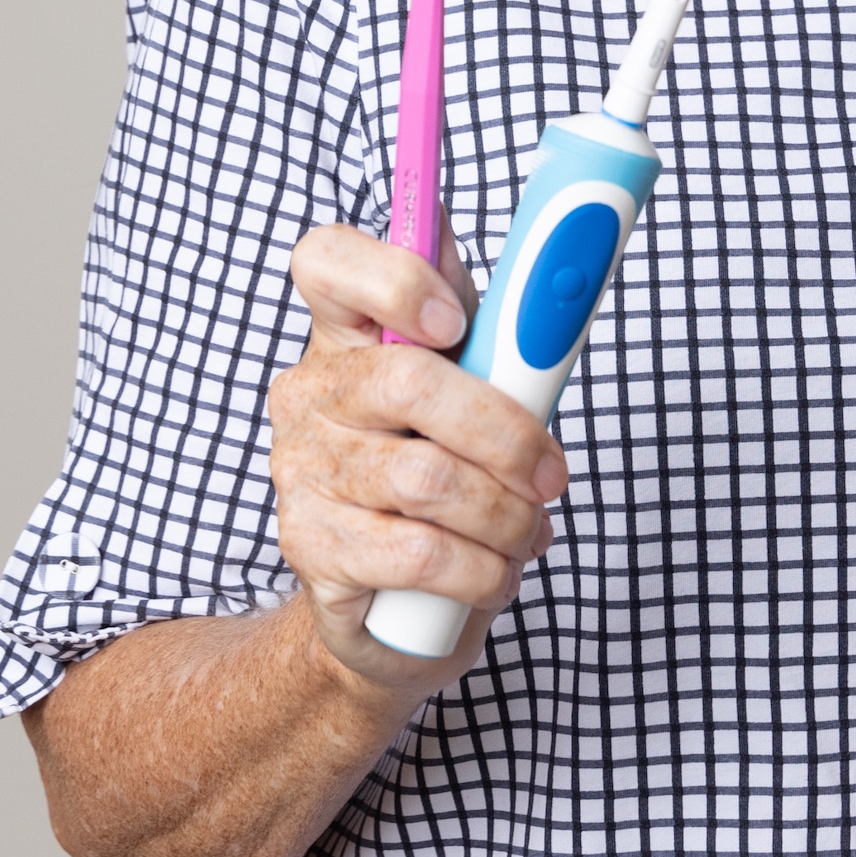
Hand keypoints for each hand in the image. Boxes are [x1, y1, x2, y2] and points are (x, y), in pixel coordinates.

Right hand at [266, 224, 568, 692]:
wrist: (388, 594)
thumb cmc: (441, 468)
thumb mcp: (475, 391)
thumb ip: (499, 338)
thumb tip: (554, 296)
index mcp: (345, 333)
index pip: (329, 262)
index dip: (394, 277)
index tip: (456, 319)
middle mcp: (309, 393)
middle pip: (408, 381)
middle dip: (505, 433)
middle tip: (550, 474)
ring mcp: (301, 470)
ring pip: (427, 480)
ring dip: (505, 517)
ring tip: (527, 532)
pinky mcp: (311, 547)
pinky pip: (419, 554)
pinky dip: (480, 570)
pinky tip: (494, 574)